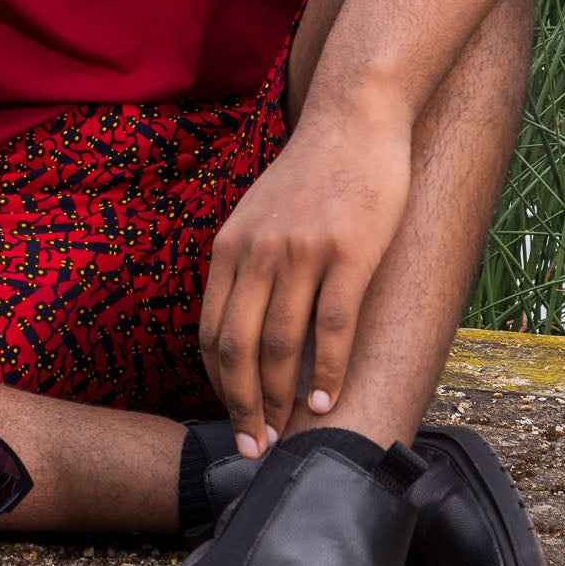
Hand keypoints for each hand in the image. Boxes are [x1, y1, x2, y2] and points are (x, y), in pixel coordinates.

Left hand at [198, 115, 409, 454]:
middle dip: (241, 407)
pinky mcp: (348, 254)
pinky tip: (327, 399)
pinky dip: (326, 372)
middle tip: (253, 446)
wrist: (354, 119)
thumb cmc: (312, 174)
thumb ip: (247, 266)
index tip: (234, 419)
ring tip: (289, 432)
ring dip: (280, 399)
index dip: (218, 385)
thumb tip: (246, 331)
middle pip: (236, 349)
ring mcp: (302, 253)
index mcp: (229, 247)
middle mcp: (257, 253)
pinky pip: (331, 328)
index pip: (210, 333)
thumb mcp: (258, 215)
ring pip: (279, 345)